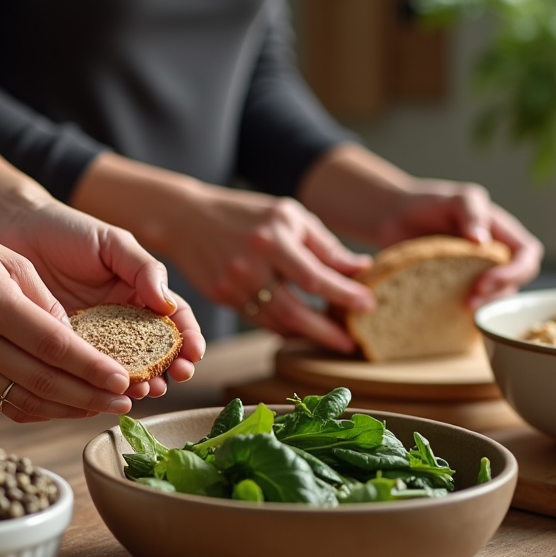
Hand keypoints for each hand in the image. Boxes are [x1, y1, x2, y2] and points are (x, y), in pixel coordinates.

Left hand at [0, 201, 204, 399]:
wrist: (15, 230)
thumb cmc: (67, 230)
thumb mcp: (112, 242)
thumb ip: (144, 268)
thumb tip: (167, 304)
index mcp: (139, 295)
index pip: (173, 321)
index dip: (188, 339)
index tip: (193, 354)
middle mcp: (121, 322)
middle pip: (154, 353)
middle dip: (168, 370)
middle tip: (173, 379)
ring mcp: (93, 340)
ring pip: (122, 370)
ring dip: (138, 384)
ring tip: (143, 390)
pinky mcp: (62, 351)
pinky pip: (83, 373)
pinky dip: (97, 386)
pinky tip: (104, 392)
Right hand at [0, 220, 152, 421]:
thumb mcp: (7, 259)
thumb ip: (45, 301)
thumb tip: (77, 342)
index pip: (54, 346)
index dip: (91, 368)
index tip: (122, 379)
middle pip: (43, 381)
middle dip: (90, 396)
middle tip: (125, 401)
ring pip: (24, 400)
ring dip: (68, 410)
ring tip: (101, 408)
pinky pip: (2, 401)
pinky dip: (37, 409)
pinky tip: (65, 407)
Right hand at [158, 185, 373, 353]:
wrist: (187, 218)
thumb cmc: (247, 214)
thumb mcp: (288, 217)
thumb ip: (324, 245)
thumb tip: (361, 268)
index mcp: (272, 238)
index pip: (314, 277)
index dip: (344, 295)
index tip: (368, 306)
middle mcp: (251, 263)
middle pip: (295, 311)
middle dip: (326, 332)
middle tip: (351, 342)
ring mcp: (233, 283)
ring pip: (276, 322)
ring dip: (306, 333)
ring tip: (330, 337)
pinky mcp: (222, 296)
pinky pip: (260, 321)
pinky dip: (283, 328)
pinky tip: (300, 329)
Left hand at [374, 179, 543, 309]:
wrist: (395, 215)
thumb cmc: (429, 203)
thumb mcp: (455, 198)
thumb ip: (470, 212)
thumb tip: (481, 241)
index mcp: (502, 233)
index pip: (527, 256)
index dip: (515, 272)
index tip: (486, 281)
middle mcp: (493, 257)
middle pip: (513, 283)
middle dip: (495, 296)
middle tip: (469, 301)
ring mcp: (473, 275)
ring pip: (491, 298)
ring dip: (481, 307)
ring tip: (460, 309)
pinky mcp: (453, 288)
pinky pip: (465, 304)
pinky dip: (460, 313)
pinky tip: (446, 315)